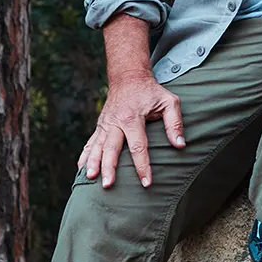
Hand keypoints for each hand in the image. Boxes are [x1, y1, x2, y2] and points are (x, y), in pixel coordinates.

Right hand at [79, 71, 185, 188]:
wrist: (129, 77)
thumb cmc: (152, 92)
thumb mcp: (169, 102)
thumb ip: (175, 124)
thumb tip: (180, 145)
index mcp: (132, 118)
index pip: (138, 146)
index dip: (142, 165)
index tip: (146, 182)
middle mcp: (115, 122)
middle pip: (111, 148)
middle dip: (109, 167)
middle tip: (108, 185)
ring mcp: (105, 124)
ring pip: (97, 146)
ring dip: (92, 163)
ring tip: (89, 178)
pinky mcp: (100, 125)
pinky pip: (90, 142)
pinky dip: (85, 155)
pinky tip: (81, 169)